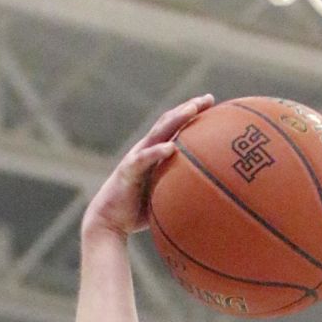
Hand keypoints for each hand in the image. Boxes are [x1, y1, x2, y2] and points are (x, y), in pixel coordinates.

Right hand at [83, 96, 213, 239]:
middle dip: (188, 107)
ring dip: (176, 120)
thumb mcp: (166, 200)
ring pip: (158, 133)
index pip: (176, 128)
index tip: (212, 103)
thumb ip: (182, 192)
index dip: (192, 114)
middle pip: (169, 122)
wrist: (109, 222)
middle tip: (208, 99)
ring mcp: (136, 157)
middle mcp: (146, 149)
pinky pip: (144, 159)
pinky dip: (157, 152)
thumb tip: (210, 201)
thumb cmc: (137, 213)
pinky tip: (171, 147)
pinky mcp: (128, 171)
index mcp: (155, 153)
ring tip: (192, 110)